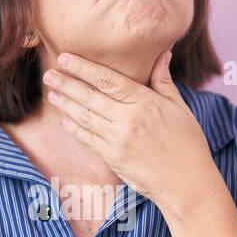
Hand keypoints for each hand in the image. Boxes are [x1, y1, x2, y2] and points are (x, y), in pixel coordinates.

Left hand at [44, 48, 218, 213]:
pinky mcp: (113, 158)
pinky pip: (88, 139)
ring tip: (51, 92)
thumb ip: (164, 81)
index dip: (84, 68)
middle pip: (90, 97)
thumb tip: (162, 54)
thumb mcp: (180, 107)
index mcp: (145, 102)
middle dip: (67, 84)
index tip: (65, 59)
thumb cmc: (188, 143)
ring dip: (66, 104)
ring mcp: (117, 140)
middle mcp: (128, 120)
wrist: (186, 182)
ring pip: (85, 117)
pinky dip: (75, 129)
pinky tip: (64, 120)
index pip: (108, 80)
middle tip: (48, 74)